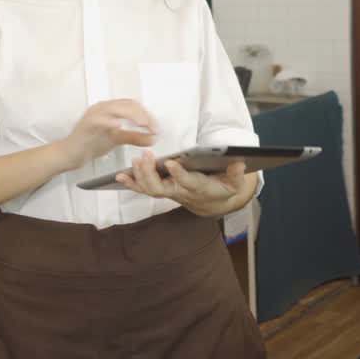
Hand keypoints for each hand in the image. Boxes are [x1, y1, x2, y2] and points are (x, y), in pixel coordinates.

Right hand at [57, 100, 158, 168]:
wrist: (70, 154)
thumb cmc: (91, 144)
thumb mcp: (117, 140)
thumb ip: (134, 137)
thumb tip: (153, 138)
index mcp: (110, 108)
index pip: (132, 105)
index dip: (146, 114)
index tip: (156, 128)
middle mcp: (102, 107)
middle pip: (127, 104)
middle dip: (143, 115)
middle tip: (153, 128)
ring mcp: (94, 114)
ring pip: (116, 108)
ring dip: (132, 116)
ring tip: (144, 125)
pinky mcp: (86, 124)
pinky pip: (100, 119)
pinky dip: (110, 121)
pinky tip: (119, 126)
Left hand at [116, 152, 256, 217]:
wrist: (212, 203)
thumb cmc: (222, 189)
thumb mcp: (235, 184)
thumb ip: (236, 174)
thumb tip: (239, 162)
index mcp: (198, 188)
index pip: (187, 182)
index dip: (179, 174)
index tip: (171, 162)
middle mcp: (180, 192)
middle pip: (161, 188)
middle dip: (150, 173)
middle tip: (145, 155)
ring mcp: (168, 193)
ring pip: (150, 189)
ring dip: (139, 176)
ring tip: (133, 161)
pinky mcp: (161, 190)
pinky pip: (143, 189)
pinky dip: (132, 183)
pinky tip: (120, 176)